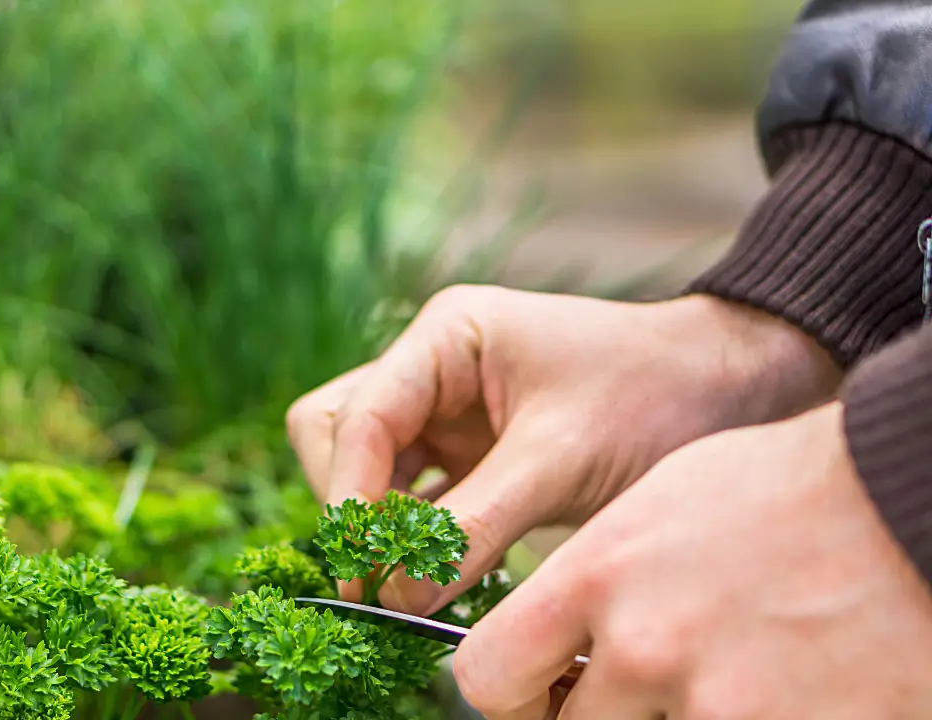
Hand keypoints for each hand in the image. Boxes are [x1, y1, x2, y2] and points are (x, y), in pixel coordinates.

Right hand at [285, 286, 839, 612]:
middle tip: (386, 577)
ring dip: (379, 528)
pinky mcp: (466, 456)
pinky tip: (434, 577)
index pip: (356, 416)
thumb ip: (474, 524)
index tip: (364, 571)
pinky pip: (409, 500)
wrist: (730, 392)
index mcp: (445, 338)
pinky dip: (412, 539)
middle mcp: (430, 369)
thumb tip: (395, 596)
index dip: (351, 496)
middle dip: (354, 507)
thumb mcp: (561, 458)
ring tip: (411, 585)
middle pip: (337, 437)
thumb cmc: (655, 396)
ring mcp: (443, 413)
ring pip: (364, 472)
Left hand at [454, 401, 931, 718]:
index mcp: (600, 576)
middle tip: (642, 686)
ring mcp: (721, 704)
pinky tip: (778, 692)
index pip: (487, 673)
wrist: (904, 499)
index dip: (508, 691)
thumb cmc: (785, 489)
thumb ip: (595, 580)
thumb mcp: (659, 505)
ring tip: (725, 676)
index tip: (536, 688)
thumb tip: (561, 638)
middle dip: (597, 715)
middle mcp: (646, 646)